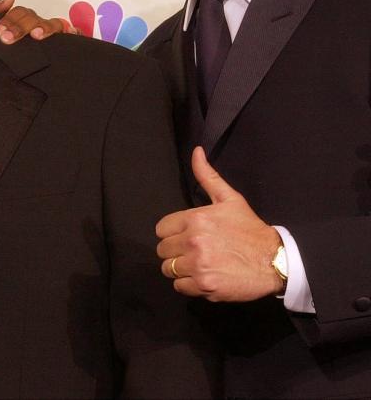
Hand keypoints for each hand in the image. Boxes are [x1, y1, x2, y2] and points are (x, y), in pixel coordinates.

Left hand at [0, 0, 74, 43]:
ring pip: (52, 24)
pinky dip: (74, 32)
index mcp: (23, 19)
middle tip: (7, 38)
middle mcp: (38, 23)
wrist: (20, 68)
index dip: (8, 20)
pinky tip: (71, 32)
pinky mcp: (64, 42)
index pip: (18, 13)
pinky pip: (73, 34)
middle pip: (33, 17)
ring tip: (35, 35)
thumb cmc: (10, 41)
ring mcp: (51, 31)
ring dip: (44, 28)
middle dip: (20, 27)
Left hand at [155, 147, 283, 301]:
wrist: (275, 261)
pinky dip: (189, 284)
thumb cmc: (250, 229)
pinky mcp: (204, 285)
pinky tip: (205, 276)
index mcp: (195, 219)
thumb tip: (196, 151)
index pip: (161, 229)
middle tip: (194, 251)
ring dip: (180, 269)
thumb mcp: (230, 199)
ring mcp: (198, 265)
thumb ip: (207, 176)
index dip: (172, 233)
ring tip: (199, 264)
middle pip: (162, 250)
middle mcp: (193, 241)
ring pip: (168, 269)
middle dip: (175, 251)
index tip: (186, 236)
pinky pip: (180, 286)